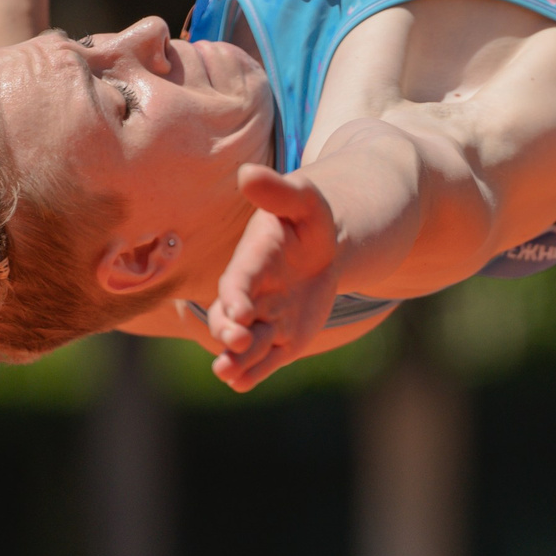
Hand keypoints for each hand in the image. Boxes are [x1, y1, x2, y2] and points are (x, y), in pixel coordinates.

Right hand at [207, 166, 343, 390]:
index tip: (239, 311)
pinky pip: (265, 361)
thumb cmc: (309, 218)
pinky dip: (253, 373)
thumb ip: (278, 191)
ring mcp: (265, 320)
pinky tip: (242, 383)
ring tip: (230, 374)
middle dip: (229, 332)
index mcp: (252, 261)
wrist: (326, 246)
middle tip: (236, 344)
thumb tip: (247, 172)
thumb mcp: (302, 200)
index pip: (238, 281)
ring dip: (236, 360)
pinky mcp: (282, 340)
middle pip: (230, 318)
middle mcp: (251, 295)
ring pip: (245, 346)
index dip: (236, 296)